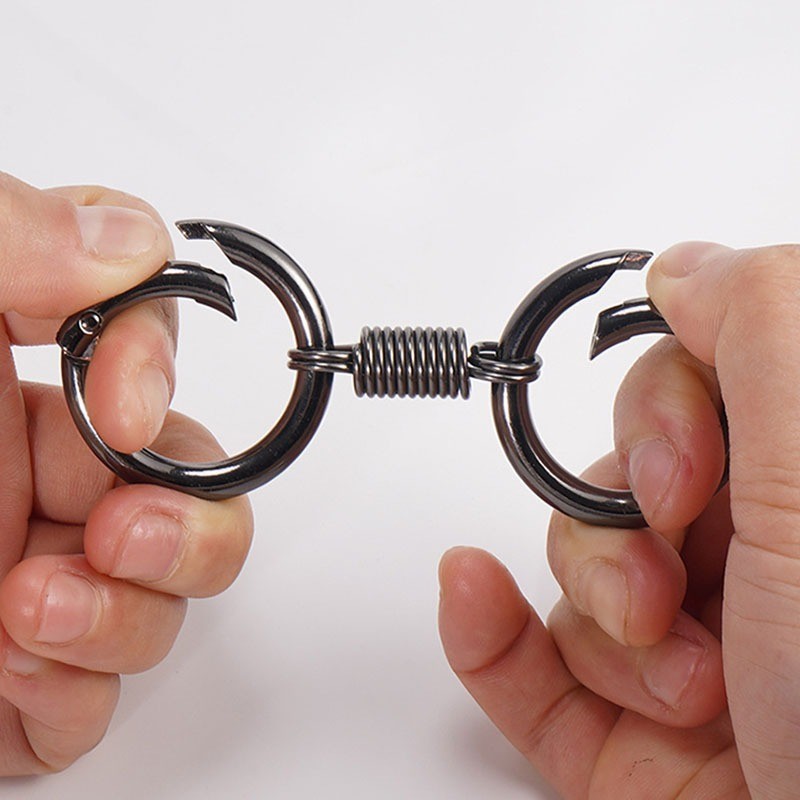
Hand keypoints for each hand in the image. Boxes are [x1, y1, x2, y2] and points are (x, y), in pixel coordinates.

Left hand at [0, 174, 251, 772]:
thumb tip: (129, 247)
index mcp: (1, 382)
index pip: (144, 351)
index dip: (161, 369)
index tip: (117, 403)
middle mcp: (23, 480)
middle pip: (186, 491)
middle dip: (191, 522)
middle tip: (127, 533)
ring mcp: (17, 579)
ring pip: (160, 596)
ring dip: (132, 610)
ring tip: (34, 610)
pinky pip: (91, 697)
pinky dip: (80, 689)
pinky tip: (15, 667)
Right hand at [438, 242, 799, 797]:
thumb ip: (763, 327)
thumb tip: (686, 268)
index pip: (697, 388)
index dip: (662, 411)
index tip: (683, 469)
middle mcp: (759, 564)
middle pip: (619, 479)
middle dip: (619, 525)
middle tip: (673, 577)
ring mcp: (691, 651)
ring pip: (573, 573)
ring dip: (597, 613)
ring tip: (676, 677)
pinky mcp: (630, 734)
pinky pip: (524, 664)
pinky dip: (487, 634)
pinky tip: (471, 596)